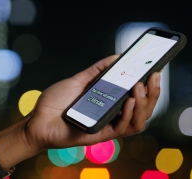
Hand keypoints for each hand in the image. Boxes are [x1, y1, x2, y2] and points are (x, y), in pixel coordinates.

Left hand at [25, 54, 160, 150]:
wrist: (37, 120)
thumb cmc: (55, 102)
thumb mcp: (77, 80)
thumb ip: (96, 71)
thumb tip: (116, 57)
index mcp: (108, 102)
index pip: (135, 96)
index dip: (148, 85)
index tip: (154, 68)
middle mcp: (111, 114)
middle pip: (142, 108)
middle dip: (152, 92)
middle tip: (153, 75)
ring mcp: (107, 125)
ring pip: (138, 120)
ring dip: (144, 103)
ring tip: (139, 86)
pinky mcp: (101, 135)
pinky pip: (122, 128)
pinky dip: (129, 114)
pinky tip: (129, 101)